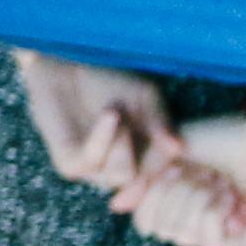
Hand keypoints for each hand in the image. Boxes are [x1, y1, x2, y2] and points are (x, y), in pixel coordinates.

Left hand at [15, 50, 178, 192]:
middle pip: (145, 180)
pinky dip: (102, 139)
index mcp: (142, 158)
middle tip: (134, 118)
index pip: (163, 178)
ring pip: (121, 176)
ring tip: (115, 111)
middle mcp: (120, 169)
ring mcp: (94, 170)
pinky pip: (90, 163)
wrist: (66, 64)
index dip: (172, 169)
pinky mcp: (68, 164)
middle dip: (145, 151)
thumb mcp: (145, 97)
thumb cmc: (109, 79)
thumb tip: (179, 149)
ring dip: (123, 143)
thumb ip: (161, 123)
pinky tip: (110, 115)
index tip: (180, 151)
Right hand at [114, 114, 245, 245]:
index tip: (172, 167)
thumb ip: (143, 179)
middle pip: (161, 229)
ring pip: (183, 236)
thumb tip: (116, 206)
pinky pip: (211, 245)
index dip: (151, 196)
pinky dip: (215, 216)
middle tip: (206, 172)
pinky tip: (233, 199)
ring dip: (199, 201)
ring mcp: (225, 231)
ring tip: (222, 183)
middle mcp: (201, 220)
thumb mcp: (170, 153)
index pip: (146, 221)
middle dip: (178, 194)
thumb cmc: (223, 137)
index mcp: (183, 203)